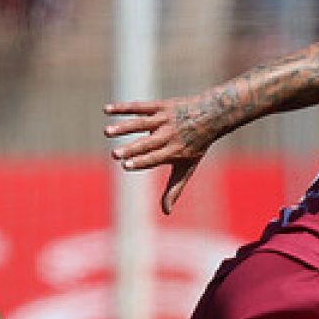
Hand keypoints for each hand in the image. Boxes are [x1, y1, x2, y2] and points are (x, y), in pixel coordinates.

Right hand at [103, 98, 211, 213]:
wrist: (212, 114)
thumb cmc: (197, 145)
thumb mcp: (187, 168)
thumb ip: (174, 189)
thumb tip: (166, 213)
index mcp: (174, 152)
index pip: (155, 158)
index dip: (141, 161)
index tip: (126, 165)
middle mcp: (169, 135)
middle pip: (147, 143)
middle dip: (131, 149)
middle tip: (114, 154)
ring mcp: (164, 120)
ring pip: (141, 124)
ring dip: (123, 127)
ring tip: (107, 132)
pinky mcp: (160, 106)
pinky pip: (139, 107)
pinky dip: (122, 108)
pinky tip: (106, 110)